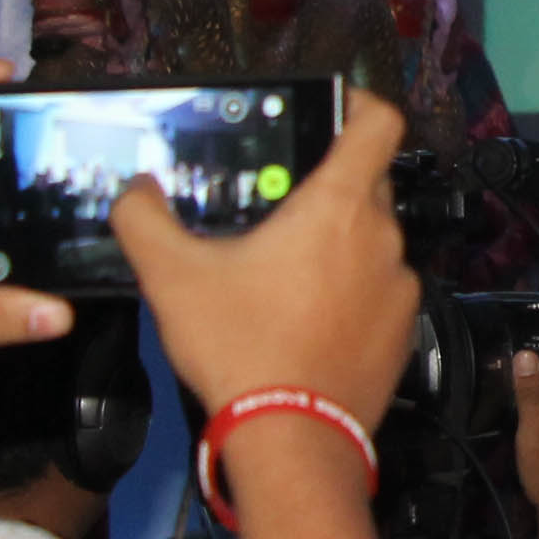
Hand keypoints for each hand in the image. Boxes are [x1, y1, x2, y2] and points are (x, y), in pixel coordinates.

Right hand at [114, 89, 416, 424]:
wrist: (293, 435)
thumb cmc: (241, 346)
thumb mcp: (172, 277)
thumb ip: (144, 220)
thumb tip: (134, 191)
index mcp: (338, 206)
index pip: (378, 123)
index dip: (360, 104)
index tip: (335, 106)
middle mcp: (383, 237)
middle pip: (368, 183)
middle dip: (327, 184)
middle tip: (278, 203)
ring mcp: (401, 284)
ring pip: (371, 240)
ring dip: (336, 242)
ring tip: (283, 268)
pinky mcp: (404, 327)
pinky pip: (379, 289)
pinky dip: (350, 289)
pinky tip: (305, 314)